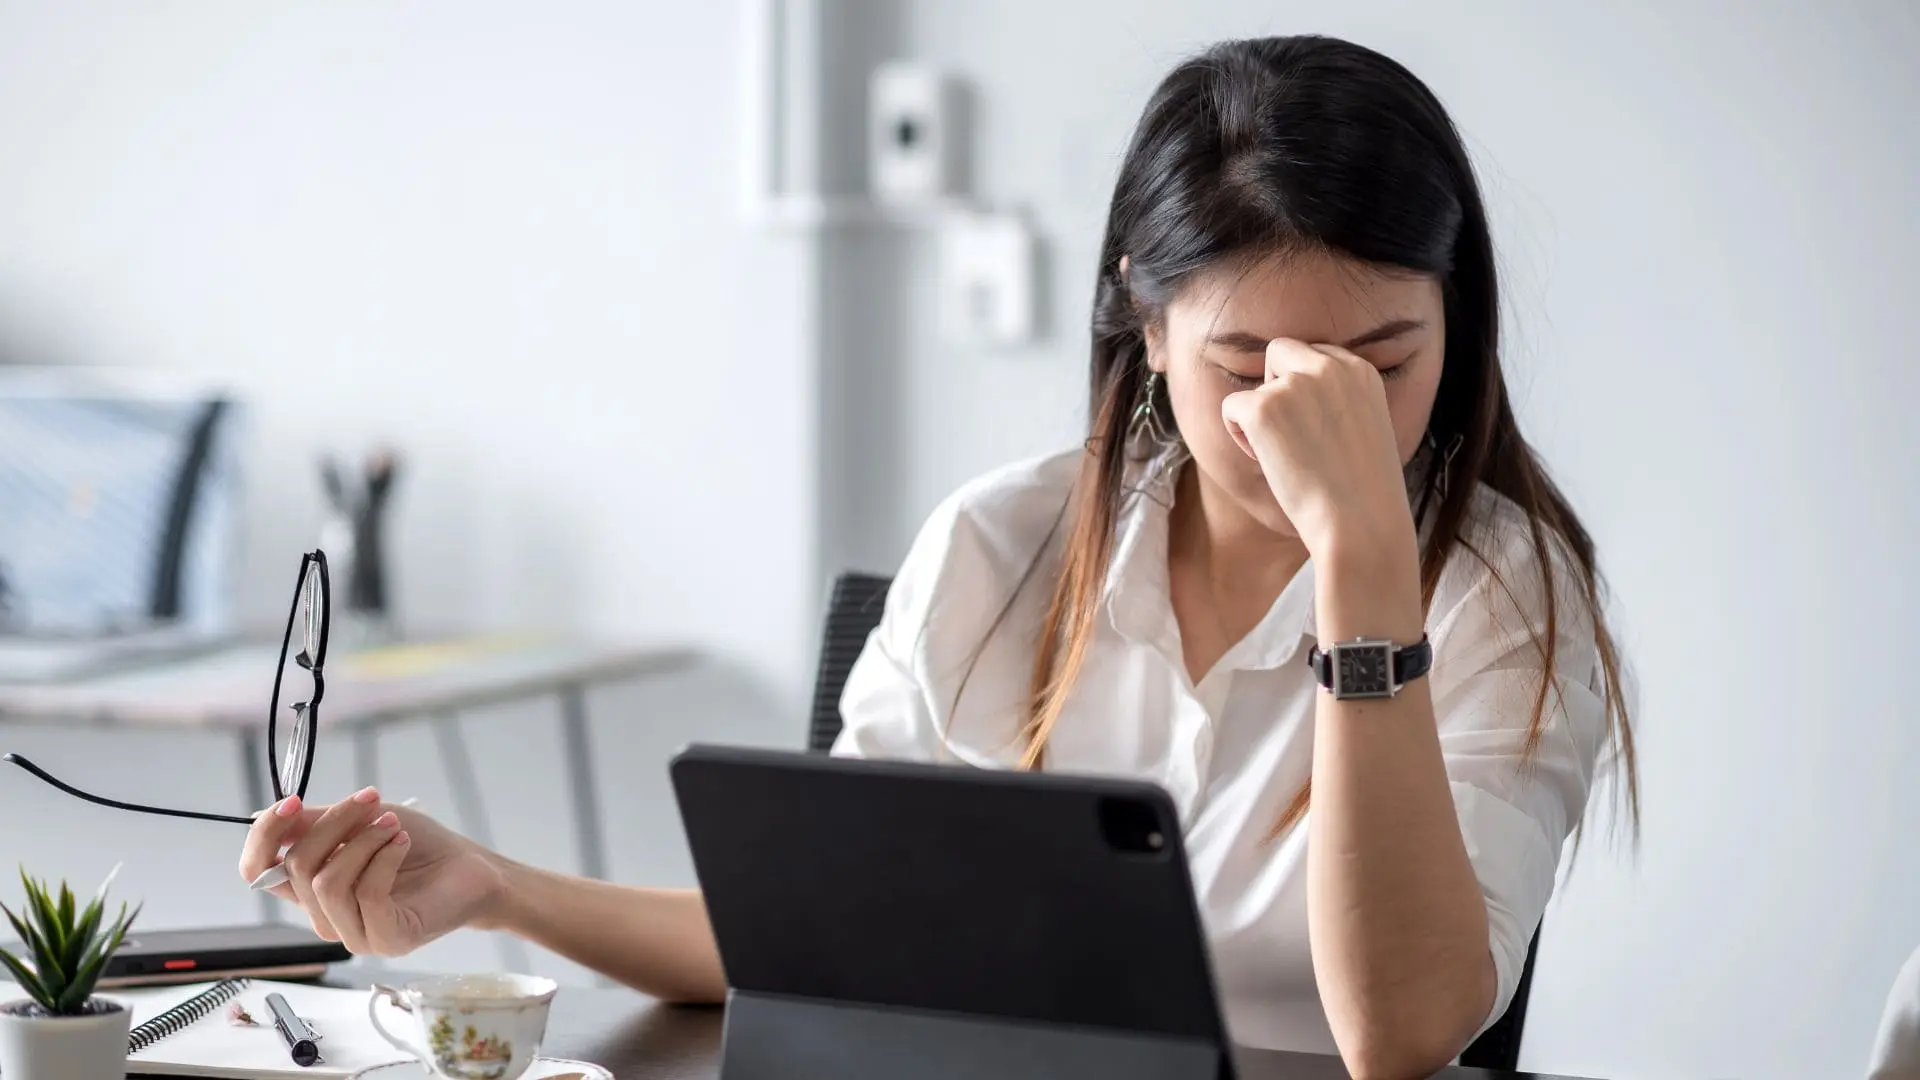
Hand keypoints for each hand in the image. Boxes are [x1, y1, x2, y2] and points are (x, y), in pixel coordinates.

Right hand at [238, 788, 509, 955]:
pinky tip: (402, 843)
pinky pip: (366, 894)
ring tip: (393, 826)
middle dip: (332, 824)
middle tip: (371, 800)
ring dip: (363, 842)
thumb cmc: (418, 846)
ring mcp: (355, 934)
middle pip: (296, 868)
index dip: (264, 836)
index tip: (290, 802)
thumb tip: (261, 814)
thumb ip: (314, 823)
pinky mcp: (387, 939)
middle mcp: (326, 917)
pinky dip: (384, 858)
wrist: (472, 869)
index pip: (258, 873)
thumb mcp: (362, 822)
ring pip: (327, 883)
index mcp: (312, 890)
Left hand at [1219, 338, 1414, 559]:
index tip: (1314, 427)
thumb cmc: (1364, 492)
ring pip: (1256, 386)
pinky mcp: (1263, 408)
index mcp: (1360, 371)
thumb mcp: (1366, 429)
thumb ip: (1338, 401)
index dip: (1303, 390)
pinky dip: (1238, 435)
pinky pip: (1231, 407)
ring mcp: (1294, 385)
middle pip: (1280, 351)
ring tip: (1288, 459)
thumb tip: (1301, 402)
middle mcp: (1329, 367)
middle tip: (1290, 435)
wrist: (1361, 523)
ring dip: (1260, 420)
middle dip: (1274, 387)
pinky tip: (1267, 461)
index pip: (1315, 354)